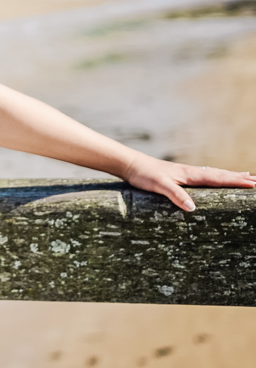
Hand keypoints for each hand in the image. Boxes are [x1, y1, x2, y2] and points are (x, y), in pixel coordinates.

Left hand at [124, 157, 255, 210]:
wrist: (130, 164)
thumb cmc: (144, 175)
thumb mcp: (159, 186)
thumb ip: (176, 195)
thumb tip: (193, 208)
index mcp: (189, 175)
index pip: (217, 178)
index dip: (235, 181)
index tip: (253, 183)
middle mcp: (190, 172)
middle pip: (219, 174)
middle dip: (238, 178)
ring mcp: (185, 173)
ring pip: (213, 174)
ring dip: (229, 176)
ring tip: (244, 176)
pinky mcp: (179, 176)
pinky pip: (203, 176)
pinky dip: (215, 177)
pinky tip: (215, 179)